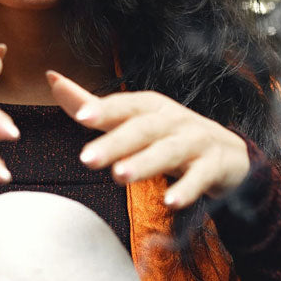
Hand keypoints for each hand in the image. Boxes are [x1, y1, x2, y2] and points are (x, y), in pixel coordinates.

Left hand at [47, 70, 249, 209]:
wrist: (228, 155)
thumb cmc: (169, 136)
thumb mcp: (133, 119)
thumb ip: (92, 106)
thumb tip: (52, 77)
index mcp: (150, 107)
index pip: (125, 105)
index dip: (105, 109)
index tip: (81, 116)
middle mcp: (173, 120)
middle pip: (143, 129)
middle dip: (116, 143)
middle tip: (88, 159)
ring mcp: (196, 141)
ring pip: (169, 151)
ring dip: (145, 163)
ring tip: (119, 176)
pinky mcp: (214, 166)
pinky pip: (200, 177)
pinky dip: (187, 189)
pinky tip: (170, 203)